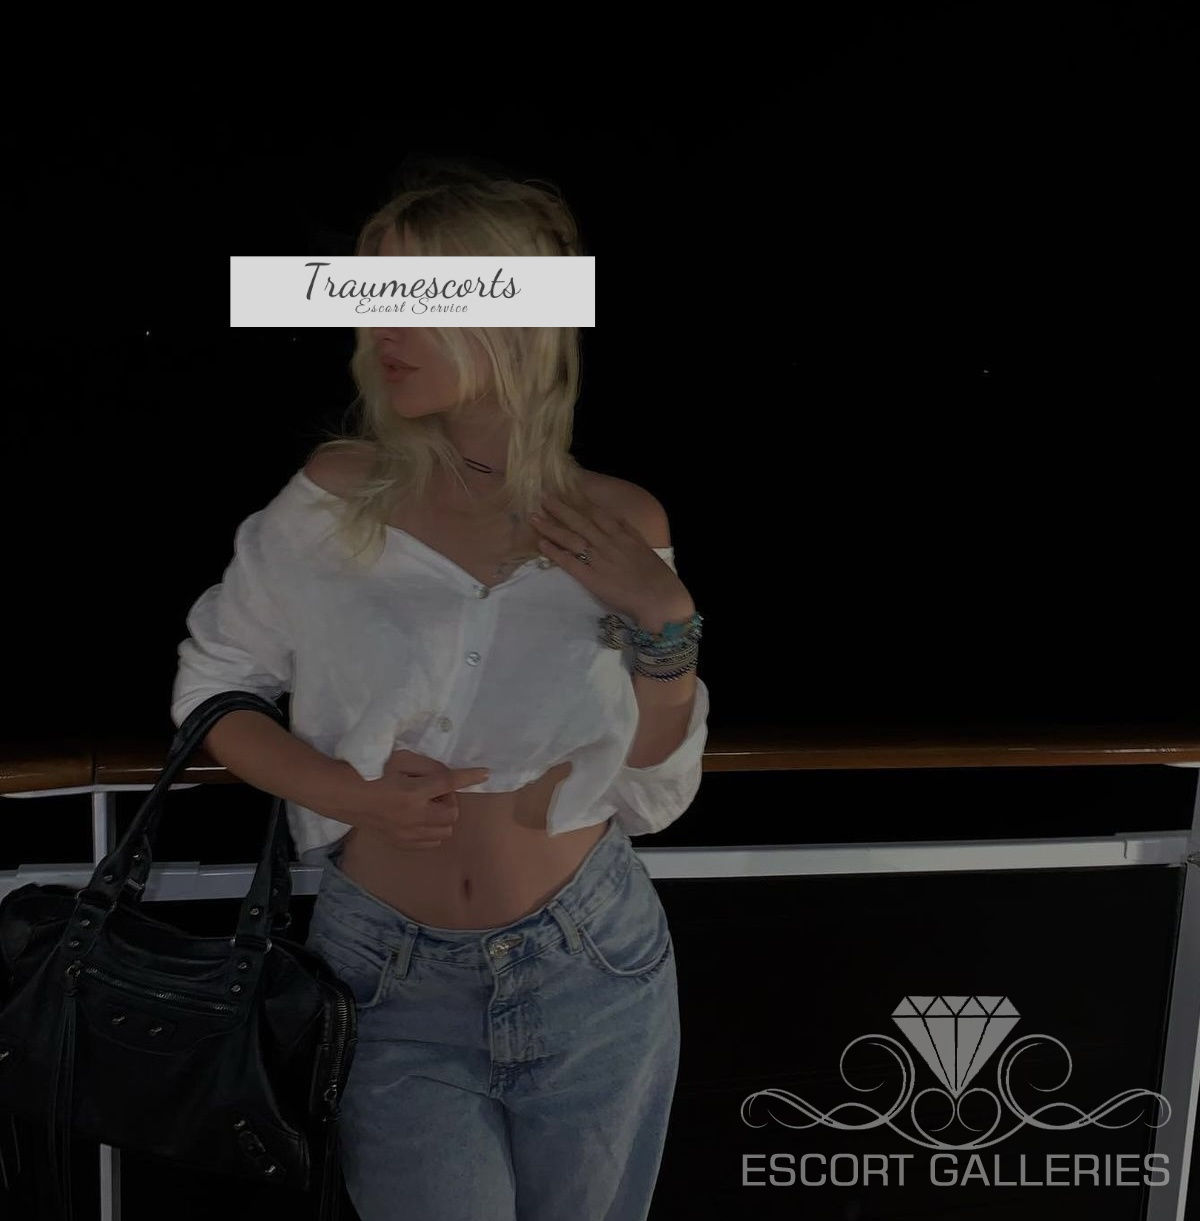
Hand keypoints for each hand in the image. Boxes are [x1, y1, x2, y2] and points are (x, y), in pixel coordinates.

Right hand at [332, 750, 490, 850]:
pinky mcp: (400, 842)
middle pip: (452, 813)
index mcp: (413, 792)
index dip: (469, 777)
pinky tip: (421, 818)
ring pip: (444, 831)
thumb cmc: (371, 771)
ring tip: (427, 804)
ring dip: (443, 816)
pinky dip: (433, 830)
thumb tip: (448, 775)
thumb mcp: (400, 758)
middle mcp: (413, 816)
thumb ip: (427, 766)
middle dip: (449, 800)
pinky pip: (430, 842)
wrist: (344, 795)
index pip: (449, 783)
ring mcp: (407, 833)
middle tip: (435, 789)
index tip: (485, 773)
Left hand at [528, 493, 692, 623]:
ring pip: (570, 538)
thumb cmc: (654, 574)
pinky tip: (542, 544)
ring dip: (551, 527)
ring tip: (534, 518)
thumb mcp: (643, 544)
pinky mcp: (590, 577)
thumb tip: (616, 517)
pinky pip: (569, 562)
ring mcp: (597, 559)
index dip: (579, 502)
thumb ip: (628, 530)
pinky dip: (555, 552)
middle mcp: (606, 542)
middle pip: (579, 521)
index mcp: (621, 534)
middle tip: (543, 497)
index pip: (596, 513)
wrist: (658, 596)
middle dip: (560, 509)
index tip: (565, 492)